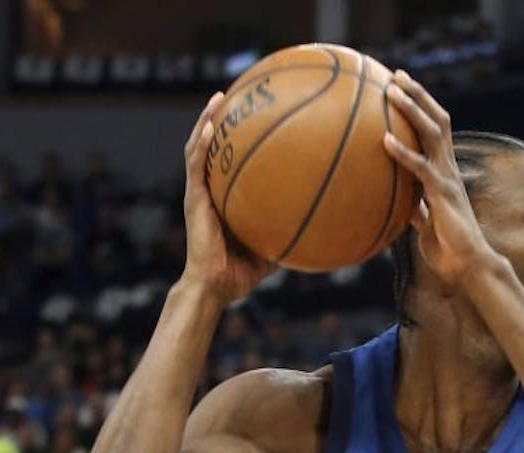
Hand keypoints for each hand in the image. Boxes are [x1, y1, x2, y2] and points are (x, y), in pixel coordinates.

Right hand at [181, 92, 275, 304]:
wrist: (217, 287)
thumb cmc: (244, 272)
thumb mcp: (276, 246)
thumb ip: (294, 231)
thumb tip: (329, 225)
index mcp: (226, 197)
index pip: (233, 160)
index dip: (241, 138)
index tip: (258, 115)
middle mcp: (211, 189)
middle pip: (215, 146)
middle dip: (224, 120)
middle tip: (240, 94)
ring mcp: (200, 193)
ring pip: (199, 148)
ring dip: (207, 121)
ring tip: (219, 98)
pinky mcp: (194, 200)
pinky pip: (197, 166)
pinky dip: (203, 144)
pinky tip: (213, 126)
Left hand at [382, 71, 501, 287]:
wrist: (468, 266)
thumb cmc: (448, 248)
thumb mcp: (426, 223)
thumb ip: (417, 208)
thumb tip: (404, 205)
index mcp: (445, 173)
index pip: (436, 131)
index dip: (422, 108)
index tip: (401, 88)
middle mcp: (449, 169)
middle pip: (437, 120)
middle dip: (418, 95)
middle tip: (397, 75)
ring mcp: (448, 179)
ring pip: (432, 134)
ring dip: (412, 110)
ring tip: (391, 91)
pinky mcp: (443, 194)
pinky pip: (420, 168)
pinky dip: (403, 153)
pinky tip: (384, 140)